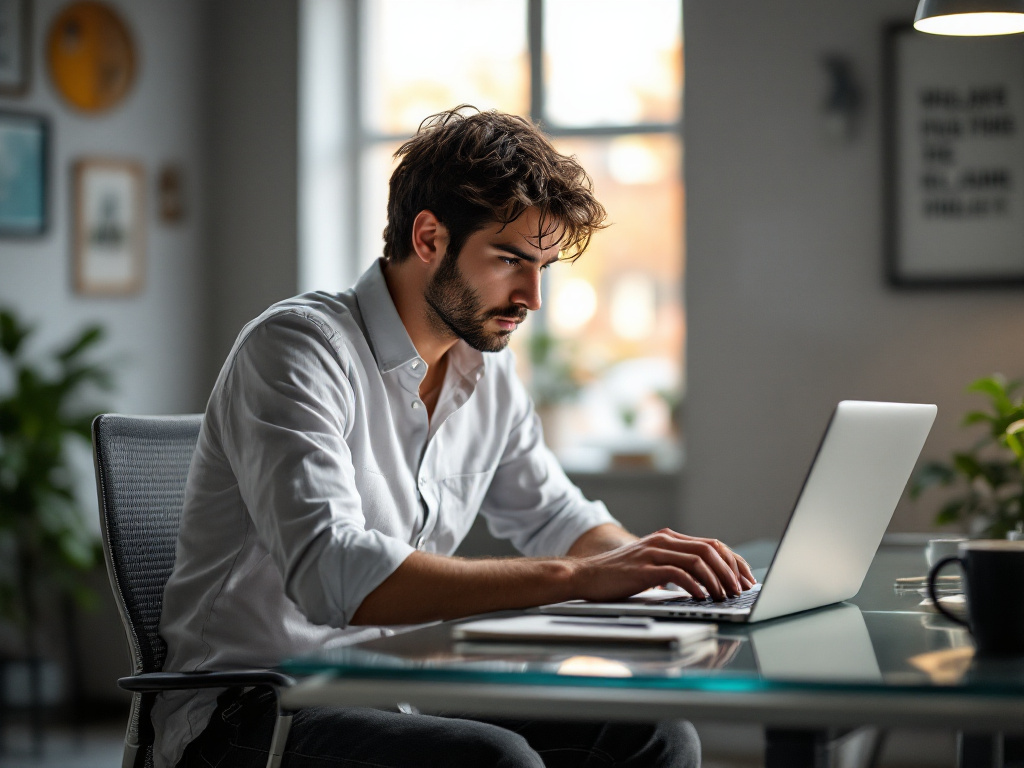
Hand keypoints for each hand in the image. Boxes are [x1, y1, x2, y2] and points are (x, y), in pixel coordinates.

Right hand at [569, 529, 755, 601]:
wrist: (585, 576)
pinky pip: (678, 574)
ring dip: (717, 580)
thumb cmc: (618, 576)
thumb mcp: (651, 566)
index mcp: (668, 539)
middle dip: (731, 570)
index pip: (712, 544)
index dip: (733, 561)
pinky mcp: (645, 568)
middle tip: (742, 589)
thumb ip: (674, 567)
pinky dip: (695, 586)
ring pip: (698, 560)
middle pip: (710, 549)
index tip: (746, 578)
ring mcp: (654, 553)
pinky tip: (703, 597)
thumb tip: (705, 583)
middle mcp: (664, 541)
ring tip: (725, 596)